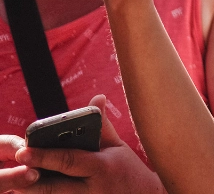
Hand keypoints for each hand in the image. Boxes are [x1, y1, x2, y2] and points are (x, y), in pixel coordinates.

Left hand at [0, 96, 162, 192]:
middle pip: (54, 186)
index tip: (23, 151)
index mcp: (102, 167)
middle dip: (30, 178)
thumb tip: (97, 100)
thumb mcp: (118, 147)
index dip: (44, 156)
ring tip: (16, 183)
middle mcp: (92, 189)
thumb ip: (102, 126)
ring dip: (34, 191)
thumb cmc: (129, 170)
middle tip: (13, 167)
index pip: (68, 160)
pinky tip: (33, 191)